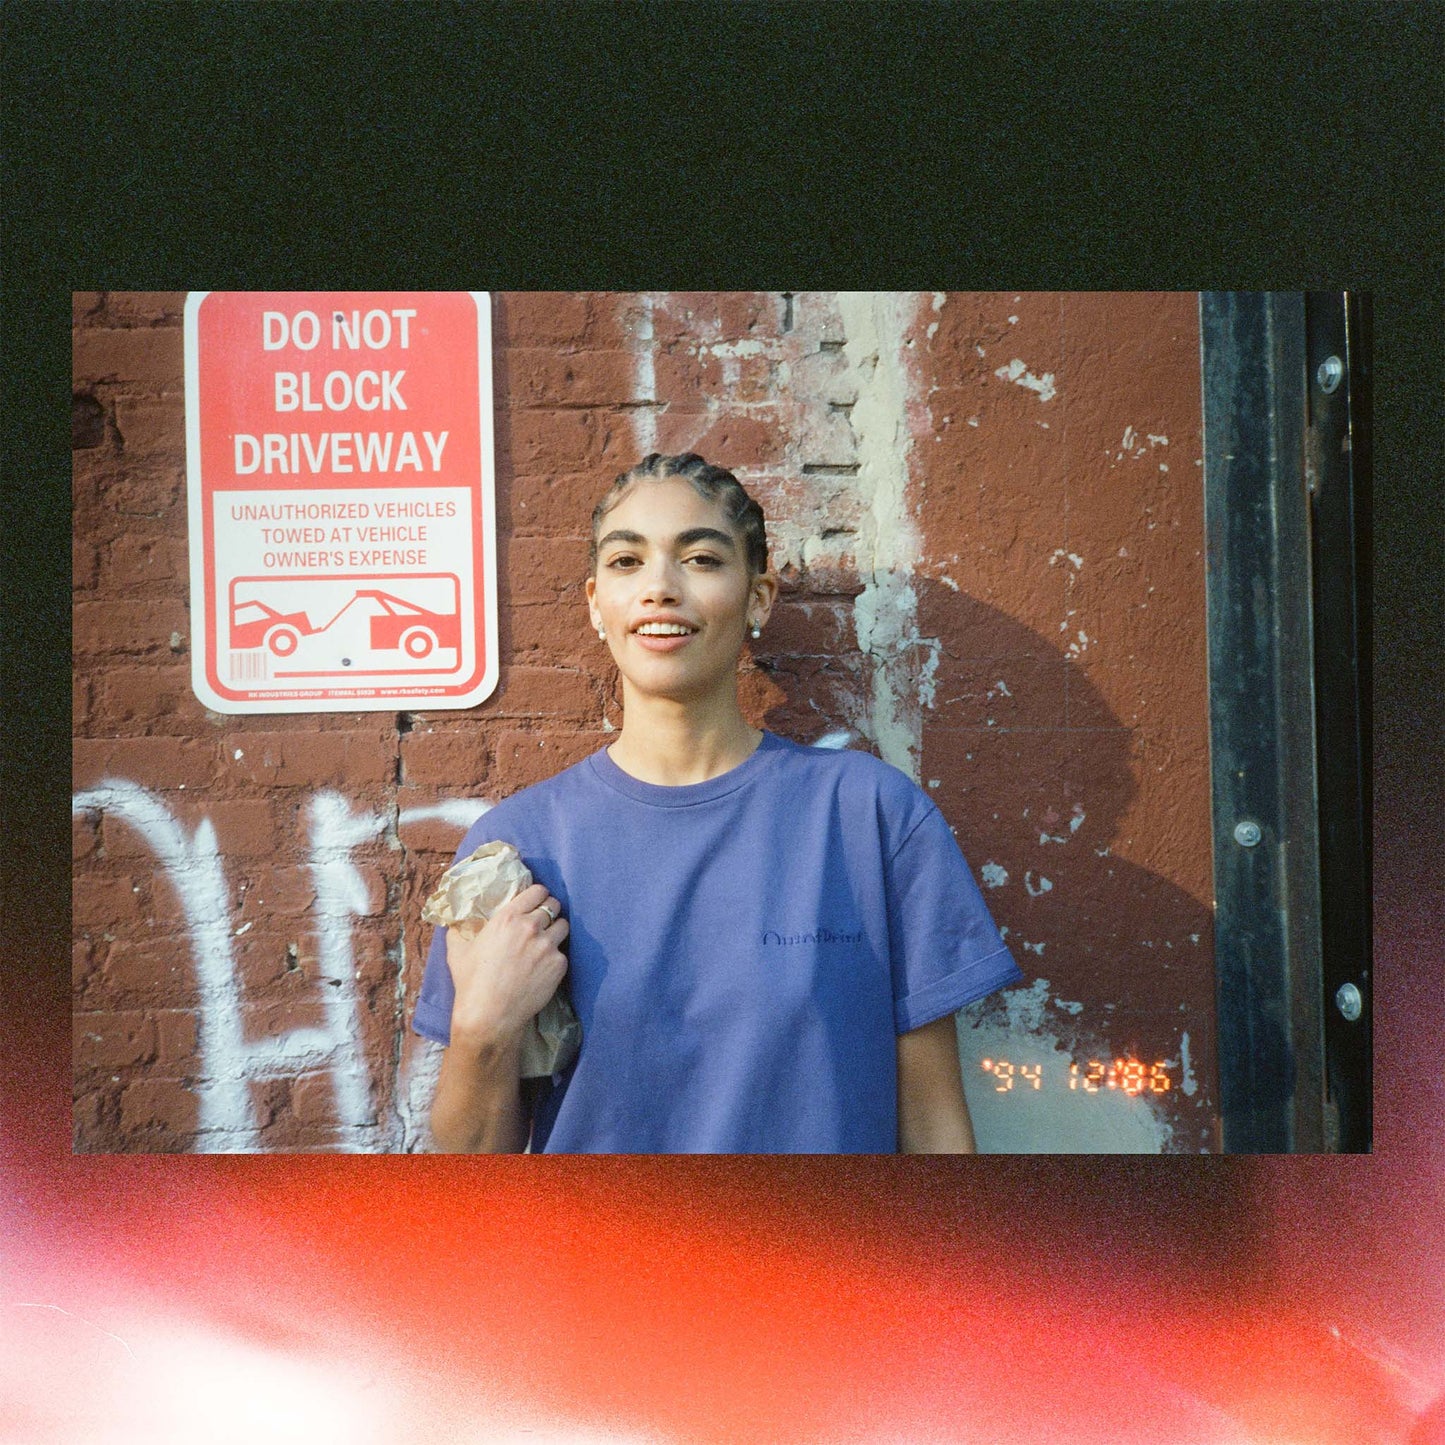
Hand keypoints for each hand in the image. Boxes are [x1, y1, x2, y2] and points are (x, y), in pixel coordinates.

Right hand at [445, 882, 568, 1045]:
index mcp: (508, 917)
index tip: (535, 902)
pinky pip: (562, 953)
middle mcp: (531, 927)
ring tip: (545, 942)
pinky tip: (543, 967)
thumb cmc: (470, 982)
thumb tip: (455, 922)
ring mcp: (547, 946)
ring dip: (556, 931)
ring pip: (563, 926)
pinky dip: (555, 957)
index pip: (537, 891)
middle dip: (549, 911)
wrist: (489, 1015)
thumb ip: (458, 930)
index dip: (538, 895)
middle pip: (554, 905)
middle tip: (543, 921)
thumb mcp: (457, 950)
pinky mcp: (558, 965)